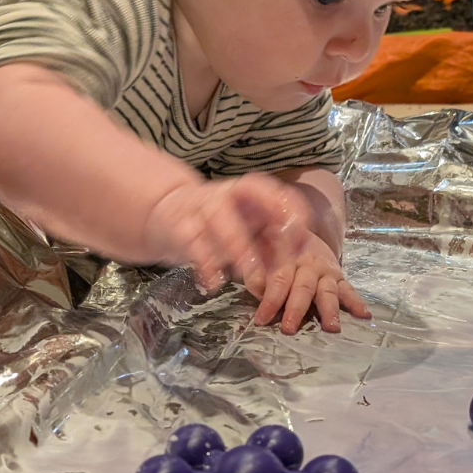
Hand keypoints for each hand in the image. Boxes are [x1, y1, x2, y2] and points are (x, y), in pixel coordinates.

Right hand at [144, 172, 309, 293]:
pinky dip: (205, 265)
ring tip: (248, 275)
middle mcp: (226, 193)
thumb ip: (272, 243)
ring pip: (220, 219)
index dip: (293, 208)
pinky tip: (214, 283)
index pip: (277, 189)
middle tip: (283, 255)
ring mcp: (201, 206)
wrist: (168, 212)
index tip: (303, 235)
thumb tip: (298, 261)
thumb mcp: (248, 228)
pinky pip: (193, 243)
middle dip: (270, 214)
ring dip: (237, 246)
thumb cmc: (219, 223)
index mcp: (248, 190)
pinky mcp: (180, 226)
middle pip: (249, 193)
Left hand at [244, 231, 371, 334]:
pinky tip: (364, 315)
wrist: (298, 226)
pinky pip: (348, 289)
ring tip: (332, 328)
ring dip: (330, 310)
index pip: (279, 280)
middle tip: (290, 329)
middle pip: (303, 288)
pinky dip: (356, 302)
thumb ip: (256, 273)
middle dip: (296, 309)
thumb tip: (260, 293)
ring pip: (327, 290)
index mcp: (286, 256)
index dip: (271, 300)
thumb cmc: (273, 246)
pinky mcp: (338, 275)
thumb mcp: (259, 252)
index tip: (262, 320)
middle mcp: (308, 263)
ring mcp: (325, 270)